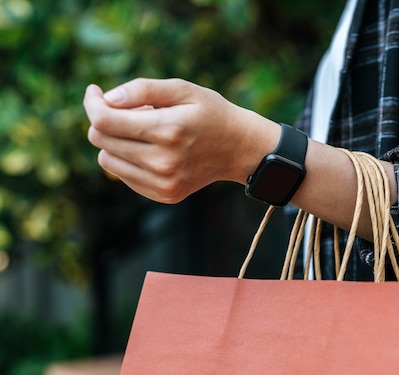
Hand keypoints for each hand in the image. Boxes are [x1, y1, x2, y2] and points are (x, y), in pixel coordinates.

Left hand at [83, 78, 279, 203]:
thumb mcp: (183, 89)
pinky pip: (123, 176)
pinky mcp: (164, 195)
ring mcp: (163, 182)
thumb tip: (107, 99)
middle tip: (131, 109)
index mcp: (168, 130)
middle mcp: (163, 161)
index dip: (92, 104)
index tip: (95, 92)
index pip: (105, 121)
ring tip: (144, 130)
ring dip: (115, 141)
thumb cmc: (211, 114)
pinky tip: (150, 148)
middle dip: (105, 119)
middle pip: (101, 140)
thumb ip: (143, 89)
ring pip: (107, 160)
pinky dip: (127, 159)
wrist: (240, 149)